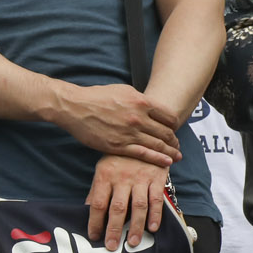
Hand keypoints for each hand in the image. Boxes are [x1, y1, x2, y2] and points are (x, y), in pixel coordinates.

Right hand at [57, 82, 182, 163]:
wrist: (75, 108)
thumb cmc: (97, 97)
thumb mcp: (123, 90)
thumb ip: (139, 99)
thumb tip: (150, 105)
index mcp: (141, 102)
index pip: (168, 116)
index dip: (174, 124)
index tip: (174, 129)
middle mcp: (138, 118)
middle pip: (166, 132)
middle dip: (174, 140)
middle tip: (177, 145)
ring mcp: (129, 133)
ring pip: (158, 145)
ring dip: (170, 151)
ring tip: (176, 156)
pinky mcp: (119, 146)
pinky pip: (143, 154)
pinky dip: (157, 159)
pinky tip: (167, 162)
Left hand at [86, 154, 170, 250]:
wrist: (144, 137)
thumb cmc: (119, 158)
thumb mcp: (103, 169)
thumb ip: (96, 191)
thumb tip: (87, 212)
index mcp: (105, 175)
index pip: (97, 203)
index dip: (95, 222)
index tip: (94, 236)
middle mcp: (122, 177)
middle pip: (117, 207)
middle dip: (114, 229)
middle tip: (112, 246)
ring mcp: (141, 177)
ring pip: (138, 206)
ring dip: (136, 226)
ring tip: (132, 243)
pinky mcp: (157, 177)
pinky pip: (156, 199)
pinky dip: (155, 215)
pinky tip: (152, 228)